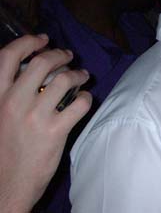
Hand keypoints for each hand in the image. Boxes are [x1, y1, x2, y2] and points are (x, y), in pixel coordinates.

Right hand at [0, 35, 91, 212]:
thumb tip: (34, 68)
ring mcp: (35, 116)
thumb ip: (10, 93)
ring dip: (79, 74)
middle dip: (60, 54)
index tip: (43, 39)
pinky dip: (86, 98)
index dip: (28, 42)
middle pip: (42, 62)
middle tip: (69, 56)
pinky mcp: (55, 131)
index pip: (6, 56)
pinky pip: (80, 104)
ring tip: (83, 76)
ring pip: (65, 79)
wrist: (5, 187)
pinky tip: (84, 101)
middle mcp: (13, 102)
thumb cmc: (3, 148)